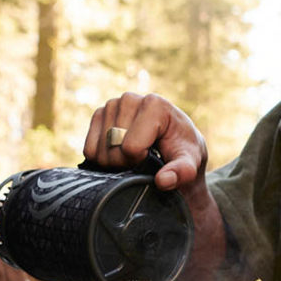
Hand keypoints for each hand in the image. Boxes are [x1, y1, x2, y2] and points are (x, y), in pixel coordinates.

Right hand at [83, 92, 207, 191]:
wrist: (176, 144)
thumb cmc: (184, 153)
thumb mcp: (190, 164)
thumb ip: (181, 172)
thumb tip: (163, 181)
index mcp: (154, 105)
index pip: (131, 147)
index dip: (141, 162)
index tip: (154, 159)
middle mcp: (130, 99)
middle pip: (113, 148)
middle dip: (127, 163)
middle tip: (145, 161)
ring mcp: (111, 105)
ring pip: (99, 150)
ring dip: (115, 163)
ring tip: (135, 158)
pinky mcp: (99, 115)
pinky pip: (89, 149)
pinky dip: (103, 159)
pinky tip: (120, 155)